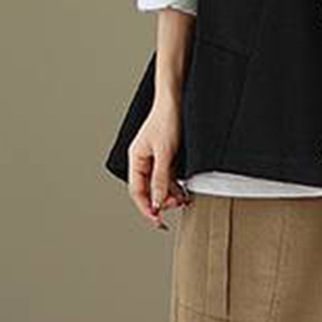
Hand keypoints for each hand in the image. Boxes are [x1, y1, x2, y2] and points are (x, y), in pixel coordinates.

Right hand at [127, 96, 192, 228]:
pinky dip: (177, 186)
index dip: (146, 207)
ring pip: (160, 185)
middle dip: (162, 201)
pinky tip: (185, 191)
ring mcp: (156, 159)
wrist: (179, 100)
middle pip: (149, 191)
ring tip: (185, 200)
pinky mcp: (168, 157)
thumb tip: (156, 202)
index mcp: (136, 159)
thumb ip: (160, 179)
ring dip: (171, 195)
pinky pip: (169, 177)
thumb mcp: (165, 153)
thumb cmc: (167, 120)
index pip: (137, 191)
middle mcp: (144, 161)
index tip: (157, 220)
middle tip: (177, 205)